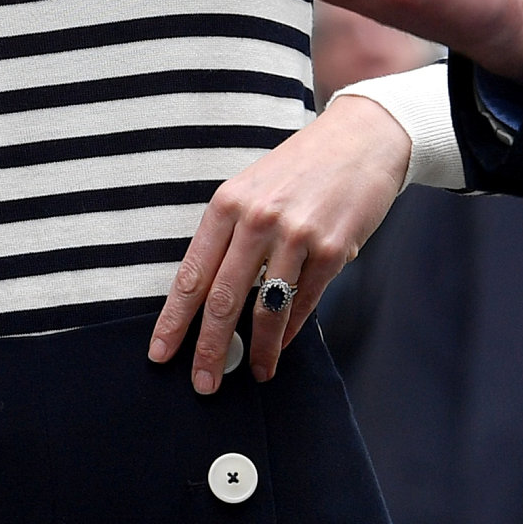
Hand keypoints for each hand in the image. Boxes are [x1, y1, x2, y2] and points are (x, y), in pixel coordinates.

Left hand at [147, 90, 410, 390]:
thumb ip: (231, 237)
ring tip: (254, 374)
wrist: (362, 139)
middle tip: (203, 384)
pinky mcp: (332, 248)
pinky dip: (291, 331)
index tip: (160, 354)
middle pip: (223, 299)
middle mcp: (257, 219)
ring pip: (266, 309)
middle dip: (210, 349)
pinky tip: (281, 348)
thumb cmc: (301, 168)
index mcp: (227, 203)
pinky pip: (304, 302)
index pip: (191, 274)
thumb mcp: (253, 189)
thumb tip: (210, 298)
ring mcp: (296, 235)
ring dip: (259, 350)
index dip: (173, 320)